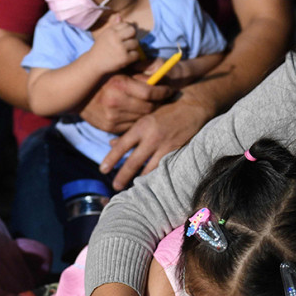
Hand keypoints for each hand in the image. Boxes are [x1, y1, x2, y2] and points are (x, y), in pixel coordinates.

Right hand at [78, 72, 173, 134]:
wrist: (77, 94)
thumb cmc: (103, 77)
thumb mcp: (120, 68)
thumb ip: (141, 68)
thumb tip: (162, 70)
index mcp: (119, 84)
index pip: (150, 92)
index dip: (164, 91)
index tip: (170, 90)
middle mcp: (115, 102)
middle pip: (149, 107)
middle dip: (159, 103)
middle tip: (164, 99)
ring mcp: (112, 117)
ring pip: (142, 118)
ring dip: (150, 112)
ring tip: (153, 105)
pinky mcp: (109, 128)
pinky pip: (132, 126)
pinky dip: (138, 120)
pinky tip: (139, 113)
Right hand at [87, 15, 140, 73]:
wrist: (93, 63)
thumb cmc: (100, 48)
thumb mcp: (105, 35)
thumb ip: (113, 26)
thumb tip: (120, 16)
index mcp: (111, 31)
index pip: (126, 25)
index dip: (126, 30)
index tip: (123, 37)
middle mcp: (115, 38)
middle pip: (133, 31)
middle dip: (132, 36)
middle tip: (128, 43)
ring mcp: (120, 48)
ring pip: (136, 43)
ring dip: (133, 47)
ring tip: (126, 51)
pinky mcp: (124, 58)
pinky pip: (136, 54)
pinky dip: (134, 56)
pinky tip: (128, 58)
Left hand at [99, 86, 216, 189]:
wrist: (193, 106)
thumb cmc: (165, 110)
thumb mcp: (145, 117)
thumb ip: (129, 132)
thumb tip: (112, 144)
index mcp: (141, 126)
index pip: (122, 146)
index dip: (111, 159)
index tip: (102, 170)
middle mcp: (152, 137)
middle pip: (133, 162)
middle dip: (123, 176)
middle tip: (115, 186)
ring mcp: (166, 146)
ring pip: (149, 169)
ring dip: (140, 180)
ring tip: (133, 189)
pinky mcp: (177, 152)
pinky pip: (164, 168)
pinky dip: (156, 176)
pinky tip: (151, 183)